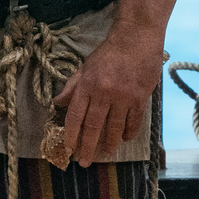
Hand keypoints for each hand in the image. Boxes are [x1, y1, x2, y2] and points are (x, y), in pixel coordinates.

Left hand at [54, 25, 163, 167]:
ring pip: (114, 127)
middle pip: (93, 126)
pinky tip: (125, 139)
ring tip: (105, 154)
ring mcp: (123, 96)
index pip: (75, 116)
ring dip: (109, 143)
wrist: (137, 36)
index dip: (70, 135)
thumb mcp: (86, 66)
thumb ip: (72, 86)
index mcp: (87, 84)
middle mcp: (104, 93)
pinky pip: (134, 121)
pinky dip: (129, 132)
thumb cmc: (110, 50)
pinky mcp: (141, 97)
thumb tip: (57, 103)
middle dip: (87, 147)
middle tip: (84, 162)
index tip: (68, 149)